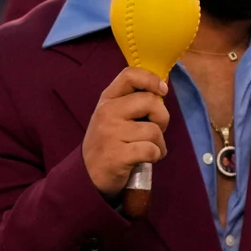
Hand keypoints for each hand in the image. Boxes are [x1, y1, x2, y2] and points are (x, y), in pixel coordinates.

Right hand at [83, 67, 169, 197]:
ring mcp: (110, 134)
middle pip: (151, 102)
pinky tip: (145, 159)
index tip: (162, 92)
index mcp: (107, 100)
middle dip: (162, 118)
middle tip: (154, 130)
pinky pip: (152, 150)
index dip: (151, 79)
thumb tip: (163, 88)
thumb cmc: (109, 142)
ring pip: (154, 130)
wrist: (88, 175)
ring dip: (159, 143)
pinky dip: (156, 156)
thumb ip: (134, 102)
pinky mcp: (118, 155)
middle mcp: (107, 113)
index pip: (130, 75)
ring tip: (147, 148)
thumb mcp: (114, 116)